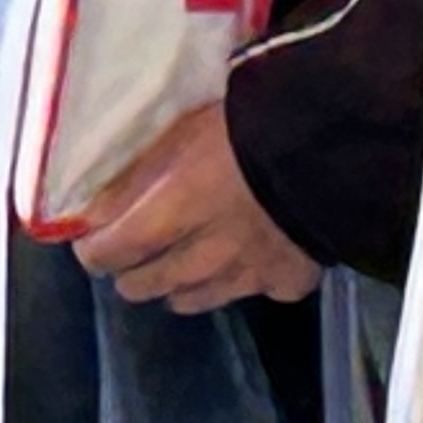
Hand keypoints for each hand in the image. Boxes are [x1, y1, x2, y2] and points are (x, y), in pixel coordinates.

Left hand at [72, 103, 318, 311]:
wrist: (331, 141)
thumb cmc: (247, 123)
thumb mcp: (179, 135)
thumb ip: (134, 177)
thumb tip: (92, 214)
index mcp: (173, 211)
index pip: (112, 251)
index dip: (94, 252)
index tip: (91, 245)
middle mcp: (204, 254)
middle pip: (145, 285)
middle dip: (131, 272)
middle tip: (133, 254)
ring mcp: (248, 274)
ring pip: (190, 300)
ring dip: (177, 284)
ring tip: (179, 262)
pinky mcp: (287, 281)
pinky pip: (252, 292)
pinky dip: (244, 281)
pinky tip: (247, 260)